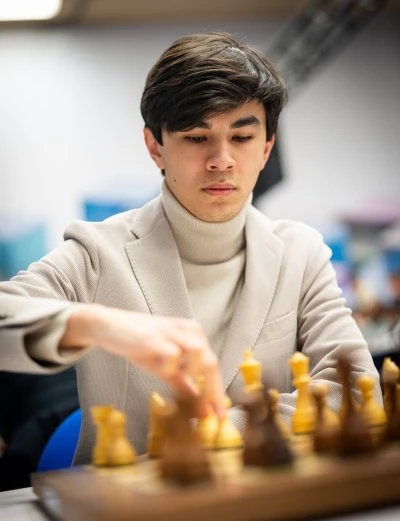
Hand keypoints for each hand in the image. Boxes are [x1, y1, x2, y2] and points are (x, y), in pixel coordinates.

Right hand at [60, 304, 224, 417]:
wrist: (109, 327)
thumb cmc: (137, 344)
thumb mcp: (163, 366)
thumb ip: (181, 381)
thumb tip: (198, 402)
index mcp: (193, 335)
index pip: (212, 365)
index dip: (217, 391)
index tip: (219, 414)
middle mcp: (187, 330)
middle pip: (211, 363)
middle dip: (212, 391)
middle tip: (210, 414)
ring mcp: (172, 332)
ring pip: (199, 353)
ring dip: (191, 372)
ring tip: (176, 377)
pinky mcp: (156, 336)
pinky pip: (173, 354)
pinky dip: (170, 367)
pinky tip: (160, 368)